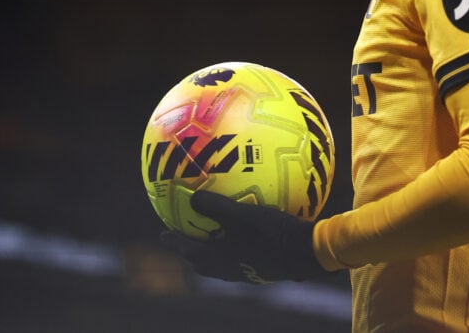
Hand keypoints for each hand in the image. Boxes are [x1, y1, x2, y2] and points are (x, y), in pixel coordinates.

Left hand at [160, 190, 324, 283]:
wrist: (305, 253)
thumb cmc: (271, 234)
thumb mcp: (241, 215)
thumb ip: (216, 206)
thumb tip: (191, 197)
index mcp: (219, 259)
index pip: (188, 251)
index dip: (175, 242)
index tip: (163, 234)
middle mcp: (230, 269)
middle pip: (202, 262)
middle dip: (191, 250)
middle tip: (184, 237)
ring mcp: (247, 272)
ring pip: (221, 264)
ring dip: (211, 252)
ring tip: (211, 238)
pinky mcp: (263, 269)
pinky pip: (240, 260)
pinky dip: (234, 248)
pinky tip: (246, 235)